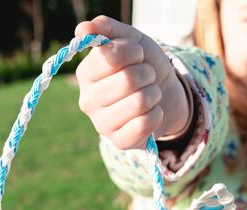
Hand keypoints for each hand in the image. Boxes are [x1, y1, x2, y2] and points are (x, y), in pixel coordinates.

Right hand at [75, 16, 190, 149]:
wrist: (164, 92)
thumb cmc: (142, 64)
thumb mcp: (130, 40)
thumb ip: (106, 29)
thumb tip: (82, 29)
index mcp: (86, 74)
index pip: (111, 56)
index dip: (133, 51)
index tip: (138, 55)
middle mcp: (87, 101)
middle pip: (127, 80)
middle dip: (147, 73)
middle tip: (147, 75)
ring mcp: (102, 124)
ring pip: (139, 102)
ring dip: (154, 93)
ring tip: (150, 93)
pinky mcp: (119, 142)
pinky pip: (145, 124)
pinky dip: (157, 114)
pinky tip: (152, 112)